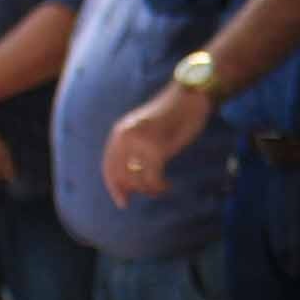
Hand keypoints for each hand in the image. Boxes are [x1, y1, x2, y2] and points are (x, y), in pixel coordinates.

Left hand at [103, 84, 210, 207]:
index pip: (109, 167)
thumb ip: (134, 146)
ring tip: (162, 187)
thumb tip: (132, 176)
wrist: (190, 97)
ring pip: (137, 181)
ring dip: (150, 189)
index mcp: (120, 132)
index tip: (123, 203)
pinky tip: (167, 185)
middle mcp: (125, 138)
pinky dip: (159, 187)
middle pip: (122, 177)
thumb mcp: (145, 128)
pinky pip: (153, 179)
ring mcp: (140, 143)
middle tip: (152, 192)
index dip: (114, 187)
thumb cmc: (173, 113)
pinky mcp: (156, 149)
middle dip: (135, 190)